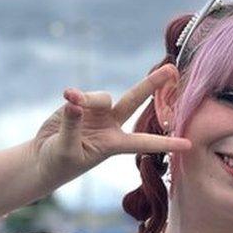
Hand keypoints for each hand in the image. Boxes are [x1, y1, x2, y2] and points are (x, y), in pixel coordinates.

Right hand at [32, 65, 189, 181]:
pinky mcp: (82, 105)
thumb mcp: (66, 149)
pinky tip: (66, 97)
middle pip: (135, 101)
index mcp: (114, 144)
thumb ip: (72, 126)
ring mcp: (98, 114)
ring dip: (88, 98)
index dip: (166, 143)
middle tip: (171, 69)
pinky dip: (75, 95)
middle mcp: (111, 126)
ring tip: (70, 100)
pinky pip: (82, 95)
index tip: (189, 145)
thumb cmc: (58, 162)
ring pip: (102, 97)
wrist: (43, 158)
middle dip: (151, 84)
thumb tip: (75, 103)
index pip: (144, 142)